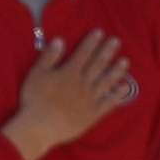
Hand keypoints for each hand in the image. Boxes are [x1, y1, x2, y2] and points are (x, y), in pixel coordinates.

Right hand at [4, 31, 133, 159]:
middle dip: (108, 51)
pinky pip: (108, 103)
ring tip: (125, 61)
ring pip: (106, 81)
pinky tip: (124, 87)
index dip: (92, 42)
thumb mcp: (36, 74)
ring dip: (116, 71)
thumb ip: (49, 57)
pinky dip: (117, 95)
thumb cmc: (34, 100)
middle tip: (116, 41)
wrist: (39, 127)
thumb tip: (60, 40)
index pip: (83, 53)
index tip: (100, 32)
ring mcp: (90, 99)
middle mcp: (83, 83)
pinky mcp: (92, 114)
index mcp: (69, 73)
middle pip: (98, 65)